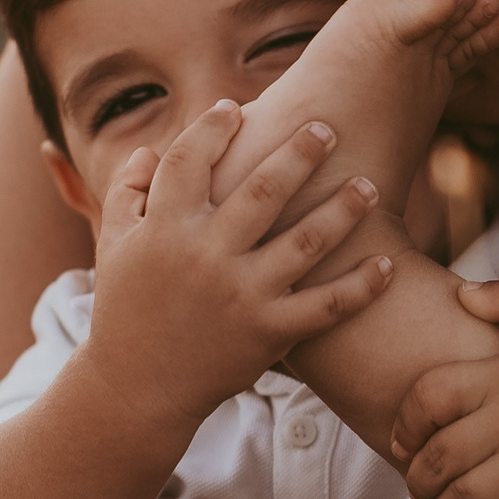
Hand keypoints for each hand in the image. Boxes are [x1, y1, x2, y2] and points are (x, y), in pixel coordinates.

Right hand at [85, 100, 392, 435]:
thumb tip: (149, 152)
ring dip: (343, 207)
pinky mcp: (269, 333)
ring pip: (307, 240)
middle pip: (265, 188)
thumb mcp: (113, 246)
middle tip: (326, 126)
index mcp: (165, 227)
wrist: (137, 388)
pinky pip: (326, 305)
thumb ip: (126, 192)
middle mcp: (207, 255)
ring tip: (368, 184)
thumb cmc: (126, 309)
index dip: (213, 128)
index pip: (192, 160)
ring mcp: (242, 295)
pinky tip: (386, 265)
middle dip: (300, 152)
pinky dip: (360, 286)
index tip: (235, 109)